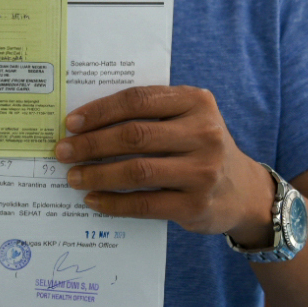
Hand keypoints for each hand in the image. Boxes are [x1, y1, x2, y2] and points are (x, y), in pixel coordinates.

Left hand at [54, 85, 273, 243]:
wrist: (244, 192)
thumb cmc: (199, 148)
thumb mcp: (187, 119)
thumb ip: (149, 114)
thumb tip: (86, 124)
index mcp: (196, 102)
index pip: (138, 100)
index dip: (100, 111)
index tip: (70, 123)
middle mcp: (204, 134)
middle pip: (134, 135)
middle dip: (91, 144)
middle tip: (63, 151)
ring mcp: (202, 172)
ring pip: (136, 171)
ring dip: (97, 174)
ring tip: (73, 176)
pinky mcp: (195, 206)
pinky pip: (144, 203)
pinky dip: (113, 202)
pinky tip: (93, 199)